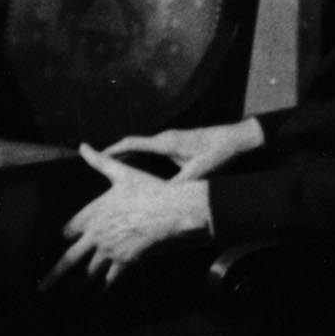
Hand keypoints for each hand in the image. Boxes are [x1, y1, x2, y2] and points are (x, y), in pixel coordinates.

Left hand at [47, 145, 208, 287]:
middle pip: (69, 259)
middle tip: (41, 288)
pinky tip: (101, 295)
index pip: (69, 230)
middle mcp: (95, 235)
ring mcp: (109, 250)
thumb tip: (83, 145)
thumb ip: (99, 161)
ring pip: (89, 272)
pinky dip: (106, 287)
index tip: (66, 239)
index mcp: (91, 214)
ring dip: (79, 286)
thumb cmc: (147, 189)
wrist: (169, 210)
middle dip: (55, 275)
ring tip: (69, 298)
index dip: (68, 235)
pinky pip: (111, 278)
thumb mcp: (121, 173)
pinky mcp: (125, 262)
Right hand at [107, 118, 263, 182]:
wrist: (238, 139)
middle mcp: (165, 138)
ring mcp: (171, 139)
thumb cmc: (219, 153)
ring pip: (141, 146)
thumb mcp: (199, 170)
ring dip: (127, 154)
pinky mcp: (178, 143)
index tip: (96, 155)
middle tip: (98, 163)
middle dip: (114, 153)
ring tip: (112, 167)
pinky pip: (150, 148)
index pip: (132, 144)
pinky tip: (138, 168)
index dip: (113, 151)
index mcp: (166, 143)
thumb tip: (164, 197)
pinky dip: (139, 156)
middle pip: (132, 144)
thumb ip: (181, 183)